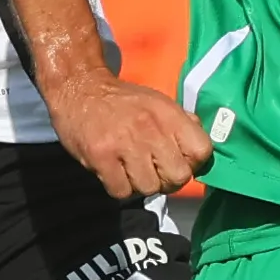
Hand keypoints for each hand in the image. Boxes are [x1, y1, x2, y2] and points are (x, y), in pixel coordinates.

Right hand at [49, 67, 212, 201]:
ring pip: (149, 188)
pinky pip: (121, 192)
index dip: (193, 164)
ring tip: (129, 170)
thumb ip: (181, 123)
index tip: (177, 162)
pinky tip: (113, 172)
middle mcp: (150, 128)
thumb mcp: (158, 102)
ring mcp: (125, 143)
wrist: (78, 87)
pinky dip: (118, 187)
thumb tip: (201, 150)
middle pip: (178, 177)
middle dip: (167, 180)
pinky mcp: (100, 157)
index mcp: (168, 114)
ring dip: (139, 184)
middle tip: (152, 171)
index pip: (202, 151)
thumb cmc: (121, 101)